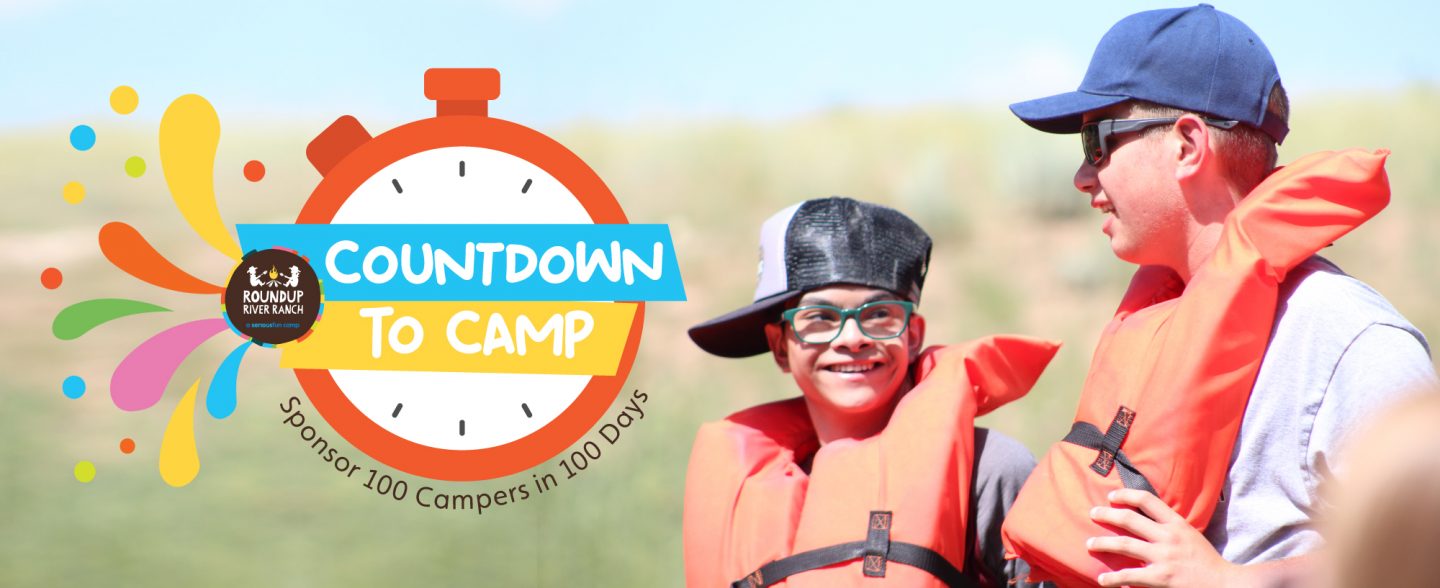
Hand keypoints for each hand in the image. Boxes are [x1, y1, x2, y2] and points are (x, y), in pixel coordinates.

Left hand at [1086, 489, 1242, 587]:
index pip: (1148, 500)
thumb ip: (1170, 527)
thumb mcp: (1191, 535)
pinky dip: (1114, 578)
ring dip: (1103, 543)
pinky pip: (1130, 576)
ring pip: (1125, 545)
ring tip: (1089, 543)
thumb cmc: (1207, 562)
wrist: (1226, 585)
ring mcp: (1164, 558)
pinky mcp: (1161, 578)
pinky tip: (1102, 579)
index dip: (1127, 495)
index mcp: (1177, 524)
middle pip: (1130, 519)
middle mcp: (1169, 537)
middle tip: (1092, 513)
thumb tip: (1146, 519)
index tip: (1111, 495)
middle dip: (1107, 514)